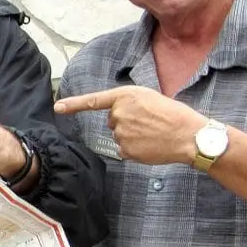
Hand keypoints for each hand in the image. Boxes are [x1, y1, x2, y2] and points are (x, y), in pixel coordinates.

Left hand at [54, 85, 206, 164]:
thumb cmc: (173, 114)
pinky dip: (135, 149)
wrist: (188, 135)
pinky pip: (124, 150)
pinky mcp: (125, 150)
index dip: (73, 104)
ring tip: (153, 133)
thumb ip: (128, 103)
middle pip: (112, 121)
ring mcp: (120, 133)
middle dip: (127, 122)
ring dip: (132, 136)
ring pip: (119, 135)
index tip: (57, 107)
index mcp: (124, 96)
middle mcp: (118, 114)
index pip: (93, 100)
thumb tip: (117, 115)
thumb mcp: (149, 97)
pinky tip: (150, 145)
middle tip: (149, 122)